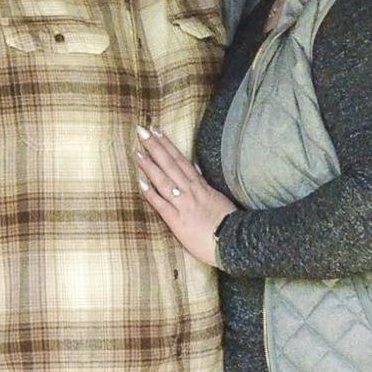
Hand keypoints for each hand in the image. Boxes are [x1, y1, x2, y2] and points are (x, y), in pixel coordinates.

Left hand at [134, 126, 236, 267]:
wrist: (235, 241)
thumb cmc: (228, 223)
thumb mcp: (217, 197)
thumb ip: (203, 183)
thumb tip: (194, 168)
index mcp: (200, 186)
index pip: (180, 161)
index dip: (167, 145)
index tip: (156, 131)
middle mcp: (190, 192)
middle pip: (170, 165)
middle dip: (155, 147)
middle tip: (141, 130)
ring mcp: (184, 206)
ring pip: (164, 182)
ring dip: (150, 166)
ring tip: (137, 152)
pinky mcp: (178, 222)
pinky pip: (163, 206)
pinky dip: (151, 195)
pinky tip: (140, 183)